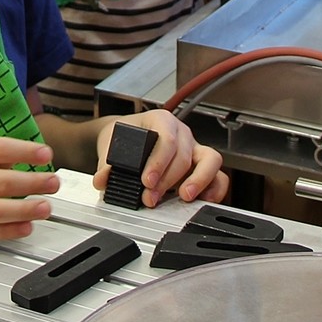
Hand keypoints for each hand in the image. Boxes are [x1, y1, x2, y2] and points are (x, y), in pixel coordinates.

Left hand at [92, 112, 228, 206]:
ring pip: (211, 160)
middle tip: (151, 197)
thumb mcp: (111, 143)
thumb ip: (106, 164)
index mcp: (161, 120)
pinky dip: (215, 188)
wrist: (126, 136)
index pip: (167, 138)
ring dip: (199, 180)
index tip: (147, 180)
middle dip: (169, 180)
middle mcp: (182, 133)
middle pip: (185, 155)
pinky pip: (218, 175)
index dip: (159, 161)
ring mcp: (194, 148)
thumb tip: (103, 179)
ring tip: (184, 197)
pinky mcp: (202, 165)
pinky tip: (202, 200)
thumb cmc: (124, 135)